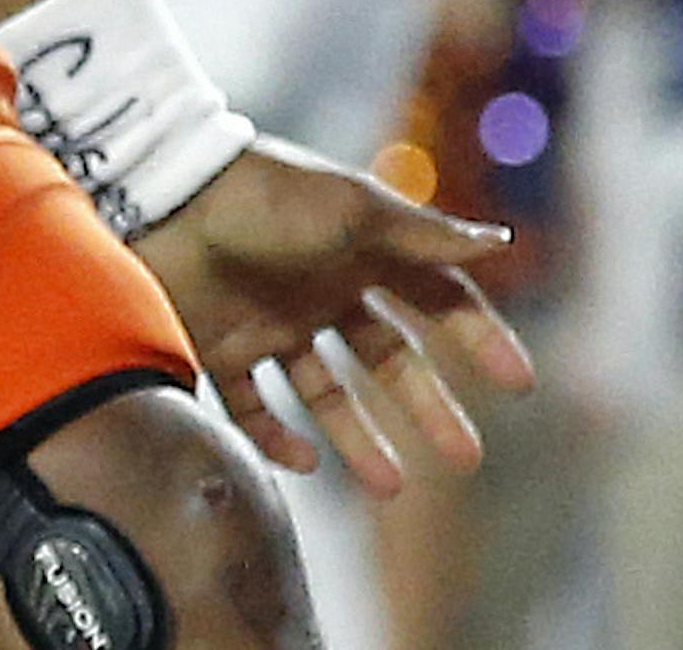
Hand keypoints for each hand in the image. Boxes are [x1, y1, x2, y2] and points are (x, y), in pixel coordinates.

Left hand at [134, 135, 536, 497]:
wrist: (164, 196)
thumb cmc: (264, 195)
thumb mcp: (352, 209)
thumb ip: (424, 234)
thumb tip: (499, 241)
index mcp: (358, 248)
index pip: (433, 294)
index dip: (476, 334)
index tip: (518, 383)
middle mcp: (318, 287)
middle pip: (386, 356)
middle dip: (428, 406)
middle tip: (466, 458)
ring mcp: (269, 320)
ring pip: (325, 393)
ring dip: (359, 438)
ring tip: (390, 486)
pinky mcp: (220, 346)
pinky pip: (254, 407)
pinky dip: (278, 439)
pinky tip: (306, 462)